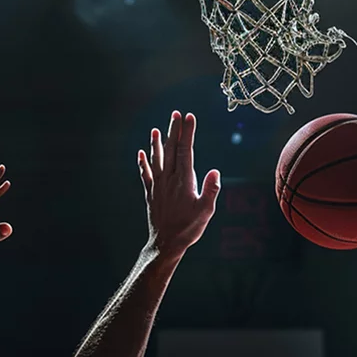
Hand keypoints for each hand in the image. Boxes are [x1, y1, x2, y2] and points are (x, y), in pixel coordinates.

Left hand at [138, 111, 220, 256]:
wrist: (166, 244)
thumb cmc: (188, 228)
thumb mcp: (206, 211)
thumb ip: (211, 190)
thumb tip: (215, 171)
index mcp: (184, 180)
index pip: (186, 150)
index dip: (188, 132)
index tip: (189, 117)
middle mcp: (169, 179)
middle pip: (171, 149)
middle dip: (174, 130)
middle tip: (176, 113)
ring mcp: (158, 185)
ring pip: (156, 159)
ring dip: (157, 143)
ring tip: (157, 129)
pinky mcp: (151, 193)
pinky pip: (145, 174)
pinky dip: (143, 163)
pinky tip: (141, 153)